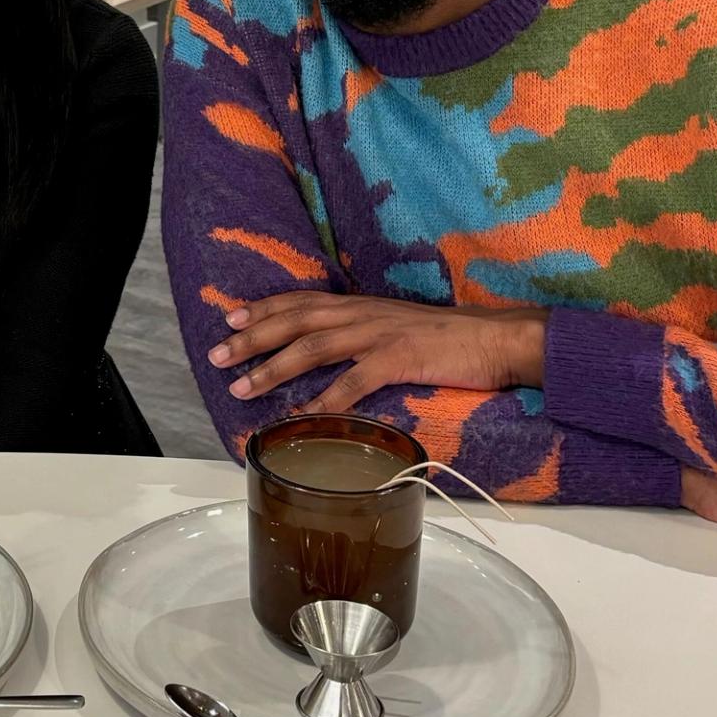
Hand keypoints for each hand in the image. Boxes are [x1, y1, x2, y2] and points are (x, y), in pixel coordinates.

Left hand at [208, 292, 548, 415]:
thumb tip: (337, 355)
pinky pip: (353, 382)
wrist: (500, 338)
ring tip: (243, 387)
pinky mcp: (400, 359)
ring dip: (273, 368)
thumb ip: (366, 335)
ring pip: (312, 347)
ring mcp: (380, 335)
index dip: (263, 308)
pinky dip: (324, 400)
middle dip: (251, 338)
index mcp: (362, 306)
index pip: (301, 301)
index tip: (230, 317)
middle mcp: (363, 314)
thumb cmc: (450, 339)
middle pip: (294, 321)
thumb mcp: (399, 327)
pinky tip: (303, 415)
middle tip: (216, 356)